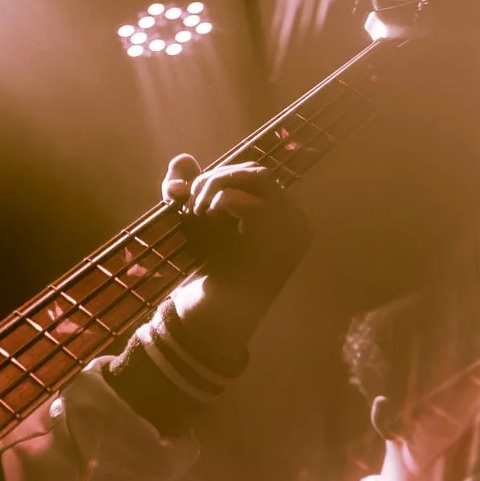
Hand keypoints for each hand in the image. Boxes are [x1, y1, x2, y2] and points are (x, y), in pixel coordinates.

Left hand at [161, 152, 311, 369]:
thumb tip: (181, 159)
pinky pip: (249, 203)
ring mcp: (291, 236)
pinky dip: (219, 202)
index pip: (255, 175)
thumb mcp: (197, 221)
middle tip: (191, 207)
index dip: (218, 177)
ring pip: (256, 177)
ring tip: (198, 215)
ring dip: (216, 188)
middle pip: (257, 172)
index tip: (186, 198)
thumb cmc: (209, 273)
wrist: (210, 321)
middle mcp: (297, 224)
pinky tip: (207, 221)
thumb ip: (190, 189)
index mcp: (286, 217)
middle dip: (215, 179)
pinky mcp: (274, 248)